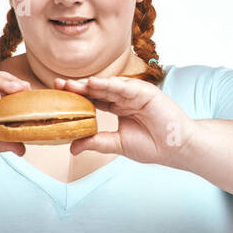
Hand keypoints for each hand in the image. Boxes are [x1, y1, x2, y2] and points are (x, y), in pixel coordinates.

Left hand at [54, 75, 196, 165]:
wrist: (176, 148)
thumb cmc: (152, 146)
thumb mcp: (117, 144)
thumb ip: (96, 142)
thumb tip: (72, 148)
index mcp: (118, 108)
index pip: (93, 99)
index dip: (76, 97)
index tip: (56, 96)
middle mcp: (125, 98)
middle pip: (97, 90)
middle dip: (77, 87)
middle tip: (57, 85)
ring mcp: (135, 94)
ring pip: (109, 86)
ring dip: (89, 84)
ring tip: (70, 85)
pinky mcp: (146, 92)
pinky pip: (125, 87)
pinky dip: (109, 84)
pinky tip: (94, 83)